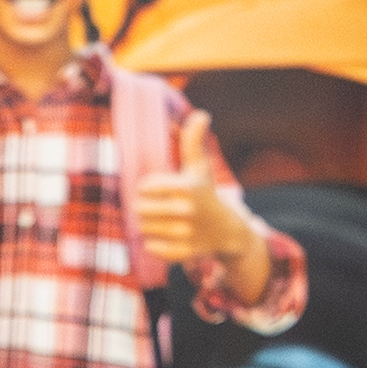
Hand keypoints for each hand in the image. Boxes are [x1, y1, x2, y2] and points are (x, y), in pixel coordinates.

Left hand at [145, 136, 270, 282]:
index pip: (144, 187)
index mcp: (187, 187)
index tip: (157, 189)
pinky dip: (154, 243)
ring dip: (149, 225)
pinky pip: (151, 247)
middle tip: (159, 208)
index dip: (147, 188)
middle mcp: (188, 211)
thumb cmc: (205, 193)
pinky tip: (166, 237)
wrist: (226, 230)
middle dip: (145, 208)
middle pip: (140, 209)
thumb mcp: (199, 167)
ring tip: (164, 221)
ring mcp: (186, 233)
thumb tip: (202, 114)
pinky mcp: (183, 253)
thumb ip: (193, 141)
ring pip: (144, 228)